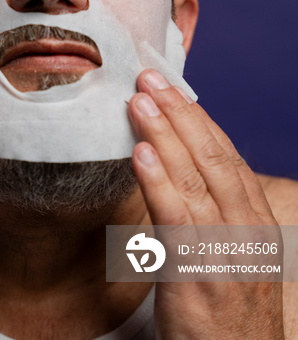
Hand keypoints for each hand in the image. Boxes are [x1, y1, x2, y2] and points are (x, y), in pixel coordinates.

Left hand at [129, 69, 283, 339]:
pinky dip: (159, 182)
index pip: (226, 156)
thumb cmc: (228, 313)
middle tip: (151, 79)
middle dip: (179, 113)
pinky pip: (175, 219)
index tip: (173, 90)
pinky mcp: (196, 275)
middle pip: (211, 157)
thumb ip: (211, 214)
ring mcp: (223, 251)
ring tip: (139, 102)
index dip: (198, 119)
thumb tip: (176, 169)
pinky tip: (141, 154)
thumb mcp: (230, 256)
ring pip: (193, 179)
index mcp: (253, 221)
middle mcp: (243, 229)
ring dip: (164, 134)